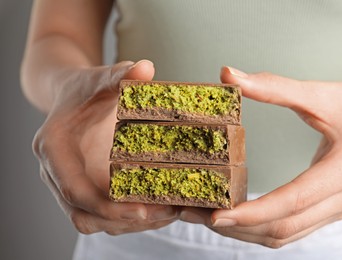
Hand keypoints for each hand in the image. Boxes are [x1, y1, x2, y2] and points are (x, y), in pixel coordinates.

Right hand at [33, 60, 178, 234]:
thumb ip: (120, 75)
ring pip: (93, 221)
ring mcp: (68, 183)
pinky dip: (127, 219)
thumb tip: (145, 68)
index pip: (74, 189)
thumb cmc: (86, 89)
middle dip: (123, 220)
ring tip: (167, 214)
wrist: (72, 96)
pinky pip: (101, 215)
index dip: (106, 206)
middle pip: (84, 214)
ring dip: (129, 224)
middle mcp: (56, 173)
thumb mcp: (102, 79)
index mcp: (54, 148)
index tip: (142, 210)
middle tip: (165, 214)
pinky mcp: (84, 188)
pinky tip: (157, 210)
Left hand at [180, 66, 341, 247]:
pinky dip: (261, 228)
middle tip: (200, 215)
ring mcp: (338, 208)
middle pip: (285, 227)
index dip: (255, 211)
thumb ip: (273, 87)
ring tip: (208, 219)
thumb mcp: (319, 94)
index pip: (294, 200)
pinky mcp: (330, 209)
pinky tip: (237, 218)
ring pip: (286, 235)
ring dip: (246, 233)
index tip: (218, 215)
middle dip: (239, 227)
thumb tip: (228, 74)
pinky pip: (292, 229)